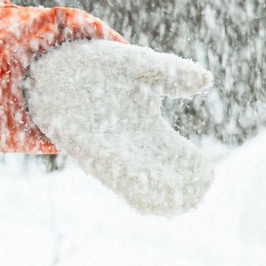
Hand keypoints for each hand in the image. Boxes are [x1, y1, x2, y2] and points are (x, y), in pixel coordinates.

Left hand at [23, 41, 215, 214]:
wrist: (57, 63)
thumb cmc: (104, 68)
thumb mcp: (141, 66)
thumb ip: (170, 72)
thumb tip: (205, 80)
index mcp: (146, 128)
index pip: (173, 153)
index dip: (189, 166)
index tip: (208, 176)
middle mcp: (126, 143)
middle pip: (152, 171)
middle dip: (170, 186)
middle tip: (192, 199)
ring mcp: (101, 144)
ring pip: (127, 174)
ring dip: (144, 188)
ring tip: (167, 202)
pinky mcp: (75, 140)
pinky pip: (98, 161)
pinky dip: (114, 172)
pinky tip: (130, 178)